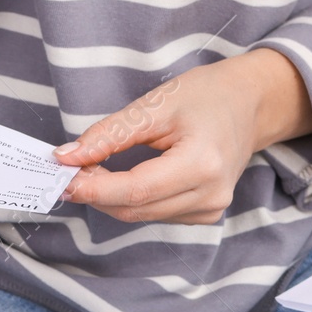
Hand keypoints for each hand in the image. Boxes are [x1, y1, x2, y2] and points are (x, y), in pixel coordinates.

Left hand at [53, 49, 311, 224]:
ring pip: (141, 215)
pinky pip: (155, 214)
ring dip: (110, 197)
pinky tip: (123, 178)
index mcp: (202, 164)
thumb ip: (110, 133)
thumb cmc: (207, 95)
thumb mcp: (156, 104)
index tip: (61, 175)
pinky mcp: (206, 213)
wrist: (250, 104)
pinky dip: (131, 200)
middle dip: (96, 191)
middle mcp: (210, 195)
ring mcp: (211, 209)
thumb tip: (67, 157)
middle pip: (134, 209)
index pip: (134, 190)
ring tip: (95, 166)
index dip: (93, 186)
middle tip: (71, 166)